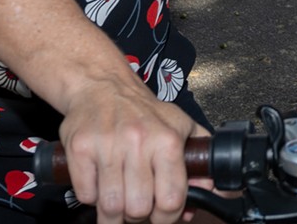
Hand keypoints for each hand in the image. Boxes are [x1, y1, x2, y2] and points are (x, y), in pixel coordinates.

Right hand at [58, 74, 203, 223]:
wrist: (103, 85)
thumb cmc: (143, 112)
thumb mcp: (181, 128)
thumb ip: (201, 163)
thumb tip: (216, 194)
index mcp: (167, 140)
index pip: (171, 200)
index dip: (167, 217)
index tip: (161, 215)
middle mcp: (139, 141)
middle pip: (139, 209)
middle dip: (138, 215)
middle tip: (136, 205)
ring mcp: (107, 145)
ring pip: (110, 207)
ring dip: (113, 212)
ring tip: (118, 199)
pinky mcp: (80, 148)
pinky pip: (86, 195)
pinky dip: (91, 197)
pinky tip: (99, 183)